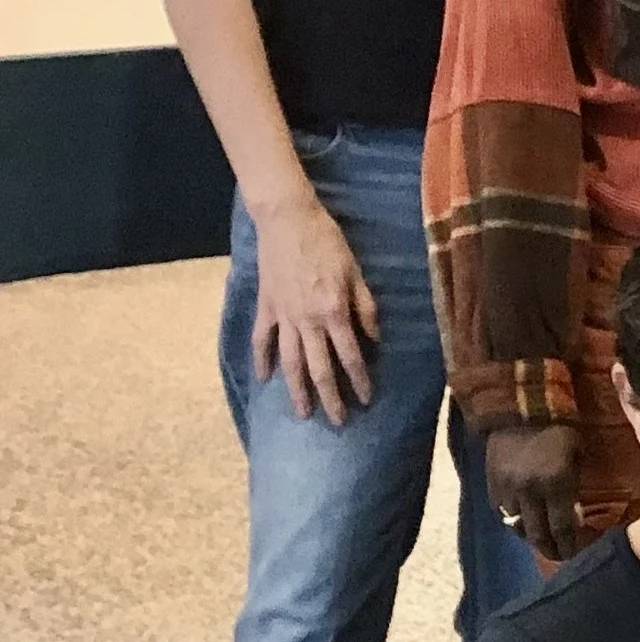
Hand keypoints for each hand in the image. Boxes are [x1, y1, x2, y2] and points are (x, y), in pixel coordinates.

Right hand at [250, 186, 379, 424]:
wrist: (286, 220)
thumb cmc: (327, 242)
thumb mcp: (356, 272)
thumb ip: (365, 307)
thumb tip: (374, 338)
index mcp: (333, 312)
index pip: (350, 356)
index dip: (360, 380)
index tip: (367, 399)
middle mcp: (307, 321)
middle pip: (319, 368)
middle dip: (331, 398)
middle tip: (338, 421)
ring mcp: (283, 316)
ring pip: (290, 362)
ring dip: (297, 390)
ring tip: (303, 413)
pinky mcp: (266, 307)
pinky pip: (262, 340)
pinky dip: (262, 360)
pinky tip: (264, 379)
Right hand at [484, 422, 583, 561]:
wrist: (518, 406)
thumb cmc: (558, 427)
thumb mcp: (577, 452)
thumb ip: (575, 484)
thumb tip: (575, 515)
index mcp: (556, 482)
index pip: (562, 527)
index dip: (567, 546)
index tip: (572, 553)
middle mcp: (530, 490)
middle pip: (538, 534)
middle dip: (549, 549)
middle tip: (557, 555)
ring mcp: (507, 488)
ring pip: (517, 525)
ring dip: (530, 534)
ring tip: (540, 537)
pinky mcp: (490, 483)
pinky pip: (501, 512)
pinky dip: (513, 519)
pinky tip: (522, 519)